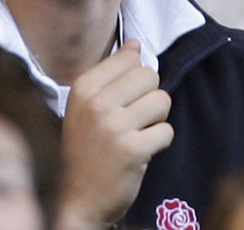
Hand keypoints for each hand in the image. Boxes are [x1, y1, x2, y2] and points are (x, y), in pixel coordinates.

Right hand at [56, 40, 173, 229]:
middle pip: (151, 76)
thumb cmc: (86, 150)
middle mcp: (96, 103)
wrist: (76, 200)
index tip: (122, 102)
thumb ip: (112, 73)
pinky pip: (167, 131)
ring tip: (136, 135)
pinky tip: (140, 153)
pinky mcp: (132, 150)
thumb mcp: (88, 107)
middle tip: (133, 120)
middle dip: (150, 98)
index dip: (136, 81)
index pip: (131, 59)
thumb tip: (135, 44)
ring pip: (163, 101)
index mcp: (83, 88)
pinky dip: (159, 143)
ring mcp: (113, 127)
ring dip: (156, 121)